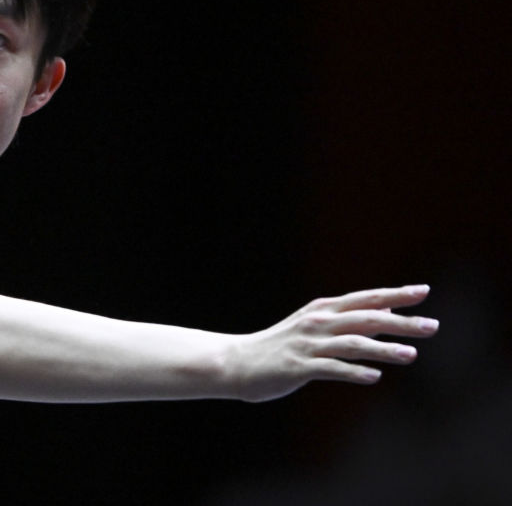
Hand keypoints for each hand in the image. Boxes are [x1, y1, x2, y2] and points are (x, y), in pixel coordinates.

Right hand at [230, 285, 438, 402]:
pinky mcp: (298, 367)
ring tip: (411, 355)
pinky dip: (353, 372)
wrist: (237, 362)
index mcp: (323, 310)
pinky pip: (331, 369)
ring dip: (383, 349)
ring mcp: (308, 345)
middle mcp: (318, 323)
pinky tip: (373, 377)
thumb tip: (388, 309)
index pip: (366, 298)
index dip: (395, 294)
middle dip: (400, 323)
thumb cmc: (280, 346)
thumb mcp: (314, 325)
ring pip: (352, 344)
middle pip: (366, 319)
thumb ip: (349, 318)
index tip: (424, 292)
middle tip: (432, 326)